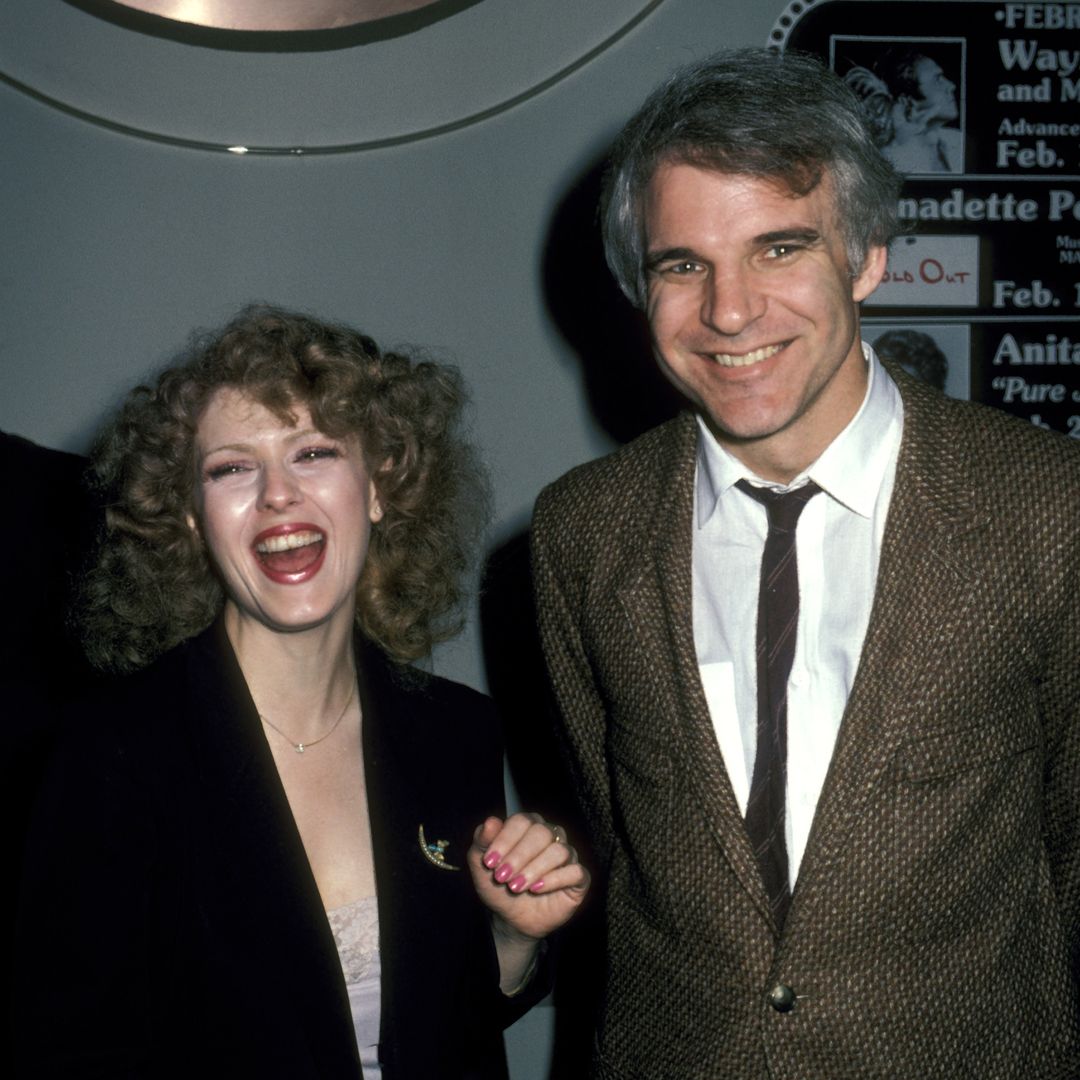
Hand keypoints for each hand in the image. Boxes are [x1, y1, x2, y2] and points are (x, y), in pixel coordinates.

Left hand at [468, 812, 589, 992]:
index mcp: (528, 825)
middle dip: (519, 856)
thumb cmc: (497, 885)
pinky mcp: (579, 878)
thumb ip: (482, 841)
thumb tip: (491, 822)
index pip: (522, 820)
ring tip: (516, 886)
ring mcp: (567, 855)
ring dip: (534, 869)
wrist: (510, 918)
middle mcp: (551, 835)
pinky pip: (575, 872)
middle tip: (502, 877)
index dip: (505, 840)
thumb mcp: (481, 865)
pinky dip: (555, 880)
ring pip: (559, 851)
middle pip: (542, 833)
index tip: (489, 862)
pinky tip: (536, 888)